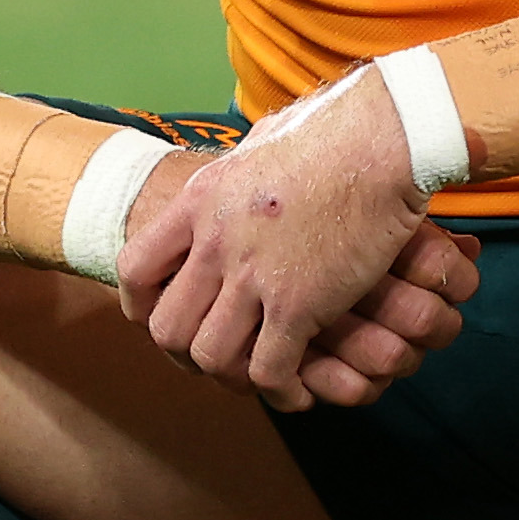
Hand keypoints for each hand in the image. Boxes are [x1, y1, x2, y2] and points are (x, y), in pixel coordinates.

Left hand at [115, 88, 478, 410]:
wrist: (382, 138)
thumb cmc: (337, 129)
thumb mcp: (263, 141)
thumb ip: (243, 167)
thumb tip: (245, 161)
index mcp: (199, 201)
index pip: (136, 269)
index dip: (143, 304)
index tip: (164, 314)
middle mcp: (214, 242)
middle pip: (168, 328)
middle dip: (186, 352)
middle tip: (216, 357)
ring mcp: (252, 276)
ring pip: (211, 357)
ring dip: (234, 375)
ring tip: (258, 374)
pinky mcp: (297, 304)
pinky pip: (269, 371)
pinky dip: (280, 390)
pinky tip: (298, 388)